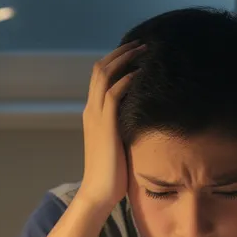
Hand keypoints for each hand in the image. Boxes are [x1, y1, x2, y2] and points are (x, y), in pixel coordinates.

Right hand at [78, 42, 144, 210]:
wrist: (99, 192)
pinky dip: (126, 79)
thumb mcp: (119, 143)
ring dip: (125, 60)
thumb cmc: (112, 173)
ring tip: (144, 51)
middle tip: (142, 44)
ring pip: (105, 75)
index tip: (135, 53)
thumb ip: (125, 127)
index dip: (116, 61)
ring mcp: (96, 116)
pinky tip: (141, 73)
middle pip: (101, 69)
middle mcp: (91, 110)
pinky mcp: (105, 125)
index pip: (100, 77)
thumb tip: (145, 119)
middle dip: (121, 53)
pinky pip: (114, 94)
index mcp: (93, 113)